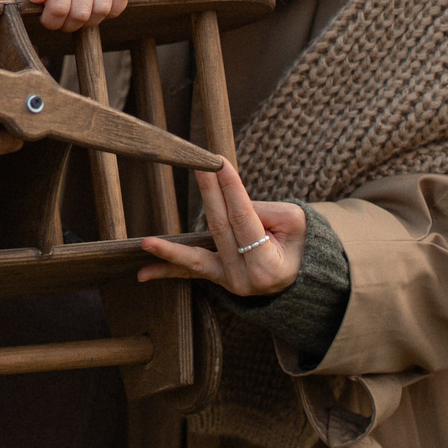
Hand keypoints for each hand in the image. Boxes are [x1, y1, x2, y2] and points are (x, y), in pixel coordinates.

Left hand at [12, 0, 129, 31]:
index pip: (59, 9)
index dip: (51, 21)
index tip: (46, 17)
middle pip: (81, 14)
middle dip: (68, 24)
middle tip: (60, 19)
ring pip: (101, 10)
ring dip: (87, 21)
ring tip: (75, 14)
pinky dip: (111, 11)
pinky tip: (94, 8)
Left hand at [136, 159, 305, 295]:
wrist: (305, 273)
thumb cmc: (302, 242)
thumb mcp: (294, 222)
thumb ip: (263, 212)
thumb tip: (229, 202)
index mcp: (269, 266)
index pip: (244, 219)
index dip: (231, 190)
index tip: (219, 163)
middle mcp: (245, 280)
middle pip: (220, 230)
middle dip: (209, 195)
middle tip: (197, 167)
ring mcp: (230, 284)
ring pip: (198, 258)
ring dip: (170, 250)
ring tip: (146, 243)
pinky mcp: (219, 280)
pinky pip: (193, 273)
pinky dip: (168, 271)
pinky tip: (143, 274)